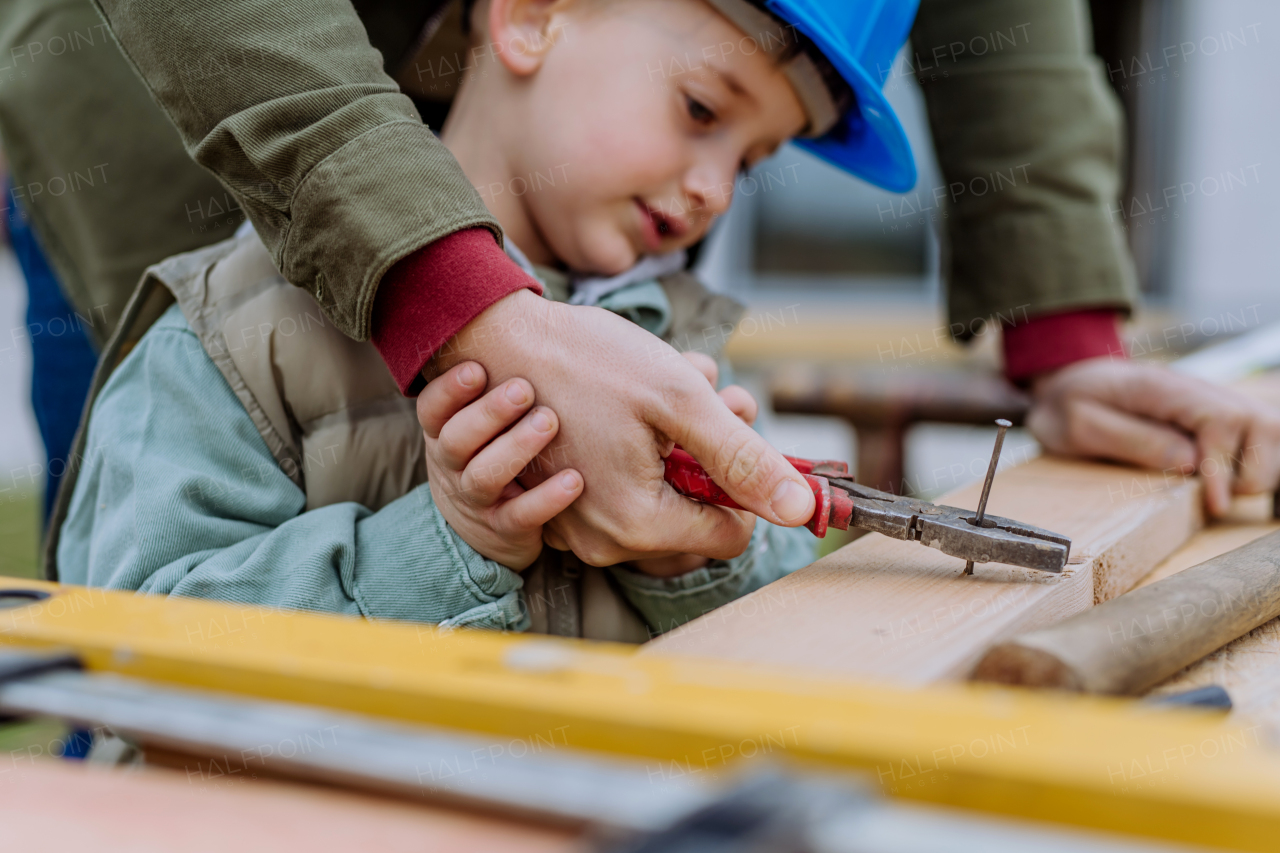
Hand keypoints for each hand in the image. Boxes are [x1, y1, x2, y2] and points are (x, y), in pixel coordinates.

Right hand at [417, 361, 582, 569]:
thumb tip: (544, 320)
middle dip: (489, 412)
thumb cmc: (495, 451)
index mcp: (445, 433)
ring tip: (549, 422)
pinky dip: (546, 499)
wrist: (491, 527)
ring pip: (484, 476)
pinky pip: (520, 516)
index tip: (478, 368)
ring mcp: (476, 500)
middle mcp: (452, 466)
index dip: (448, 390)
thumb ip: (498, 383)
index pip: (432, 410)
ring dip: (516, 447)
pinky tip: (574, 480)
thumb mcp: (484, 421)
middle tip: (523, 389)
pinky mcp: (504, 529)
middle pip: (457, 440)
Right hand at [427, 290, 813, 565]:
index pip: (731, 535)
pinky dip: (644, 449)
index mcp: (636, 523)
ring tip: (680, 382)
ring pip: (663, 496)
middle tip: (714, 392)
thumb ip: (744, 458)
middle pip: (696, 513)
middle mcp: (604, 541)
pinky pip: (624, 490)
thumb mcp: (679, 399)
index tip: (733, 428)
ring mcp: (578, 527)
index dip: (746, 484)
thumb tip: (802, 510)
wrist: (499, 339)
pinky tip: (642, 402)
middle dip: (712, 454)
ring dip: (681, 443)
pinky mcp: (563, 506)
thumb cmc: (585, 362)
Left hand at [1027, 357, 1279, 516]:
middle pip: (1261, 423)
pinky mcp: (1213, 418)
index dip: (1224, 464)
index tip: (1214, 501)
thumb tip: (1189, 462)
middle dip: (1251, 470)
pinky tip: (1228, 482)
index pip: (1221, 418)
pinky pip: (1257, 437)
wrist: (1063, 381)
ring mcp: (1210, 402)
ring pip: (1269, 431)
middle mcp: (1197, 390)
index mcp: (1163, 387)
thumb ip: (1133, 439)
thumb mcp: (1080, 423)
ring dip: (1259, 468)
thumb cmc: (1067, 404)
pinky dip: (1254, 463)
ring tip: (1222, 492)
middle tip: (1216, 500)